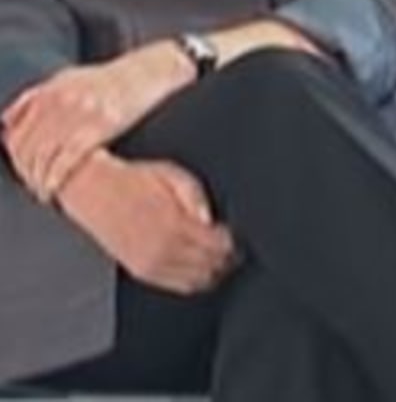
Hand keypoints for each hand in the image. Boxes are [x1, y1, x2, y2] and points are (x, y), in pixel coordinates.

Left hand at [1, 42, 191, 202]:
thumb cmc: (113, 77)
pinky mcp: (99, 125)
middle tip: (31, 186)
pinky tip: (53, 189)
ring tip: (42, 192)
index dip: (13, 157)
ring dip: (38, 179)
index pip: (16, 132)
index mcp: (50, 90)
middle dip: (25, 171)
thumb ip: (36, 98)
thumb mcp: (69, 78)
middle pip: (27, 147)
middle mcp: (60, 99)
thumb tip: (6, 121)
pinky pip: (66, 159)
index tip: (19, 171)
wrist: (153, 70)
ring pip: (43, 156)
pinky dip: (55, 178)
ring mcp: (79, 112)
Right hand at [55, 153, 238, 295]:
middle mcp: (162, 250)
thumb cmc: (135, 179)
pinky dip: (195, 280)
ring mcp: (150, 264)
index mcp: (173, 224)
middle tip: (234, 247)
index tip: (237, 234)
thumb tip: (211, 219)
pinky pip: (178, 286)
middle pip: (211, 265)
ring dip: (214, 271)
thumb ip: (196, 197)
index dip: (233, 241)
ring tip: (219, 258)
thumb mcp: (172, 175)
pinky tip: (200, 267)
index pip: (218, 245)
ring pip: (197, 281)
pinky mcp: (140, 272)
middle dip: (228, 258)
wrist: (93, 191)